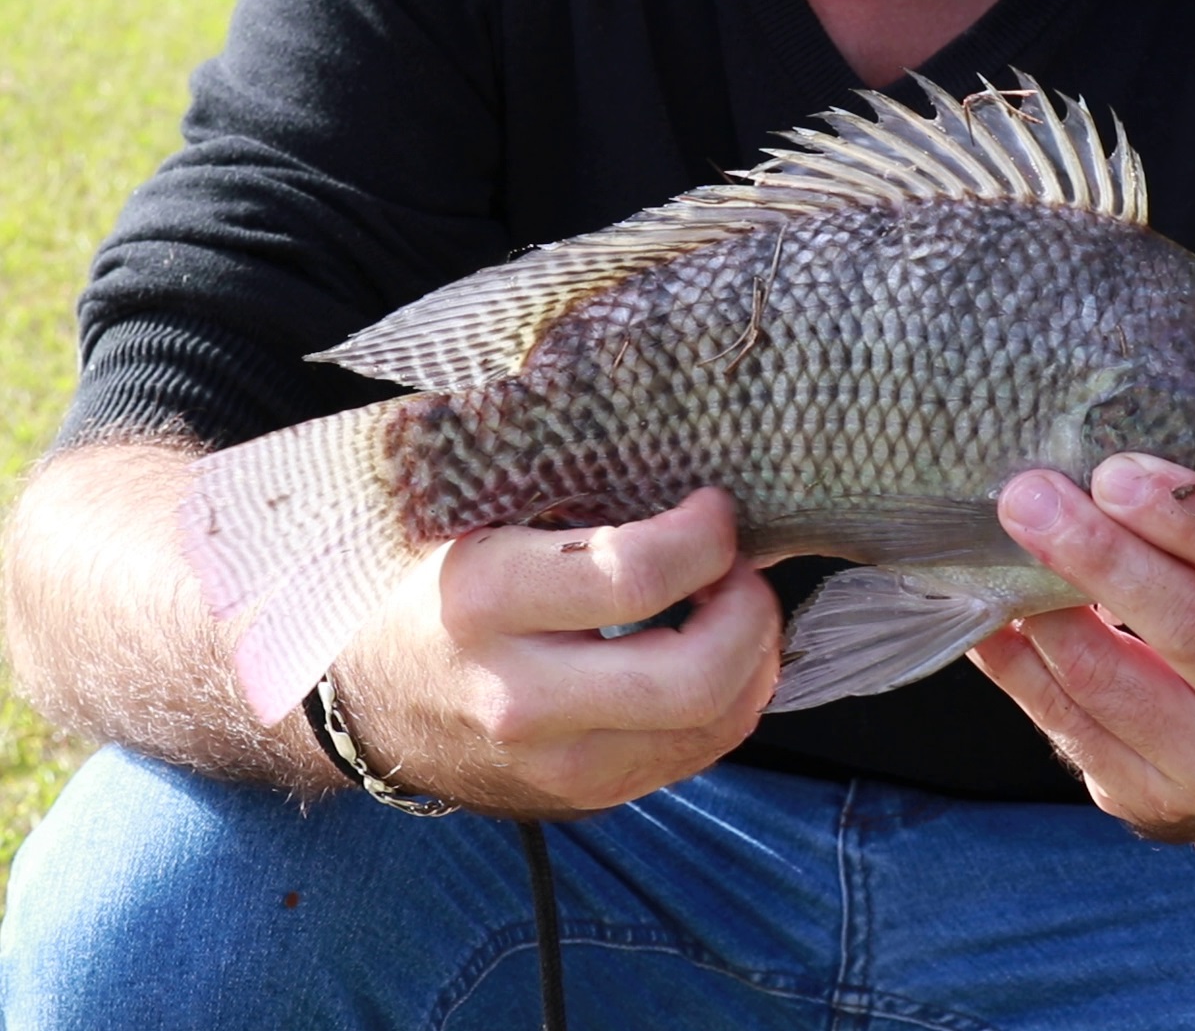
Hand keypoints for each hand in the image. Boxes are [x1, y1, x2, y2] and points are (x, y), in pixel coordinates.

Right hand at [334, 488, 781, 816]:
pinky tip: (714, 652)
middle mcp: (522, 698)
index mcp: (484, 601)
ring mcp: (558, 763)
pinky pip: (700, 752)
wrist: (366, 704)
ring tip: (733, 605)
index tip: (712, 509)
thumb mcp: (469, 520)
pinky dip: (732, 697)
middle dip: (750, 613)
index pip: (634, 576)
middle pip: (695, 677)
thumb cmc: (429, 587)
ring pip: (713, 724)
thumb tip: (683, 473)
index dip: (704, 537)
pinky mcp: (589, 796)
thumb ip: (566, 495)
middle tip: (740, 568)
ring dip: (754, 656)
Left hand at [971, 453, 1194, 836]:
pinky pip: (1061, 722)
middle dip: (1100, 553)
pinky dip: (1014, 660)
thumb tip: (1106, 457)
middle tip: (1033, 496)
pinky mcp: (1146, 799)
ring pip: (1107, 681)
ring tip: (1004, 543)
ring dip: (1041, 606)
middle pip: (1189, 627)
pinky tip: (990, 611)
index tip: (1118, 471)